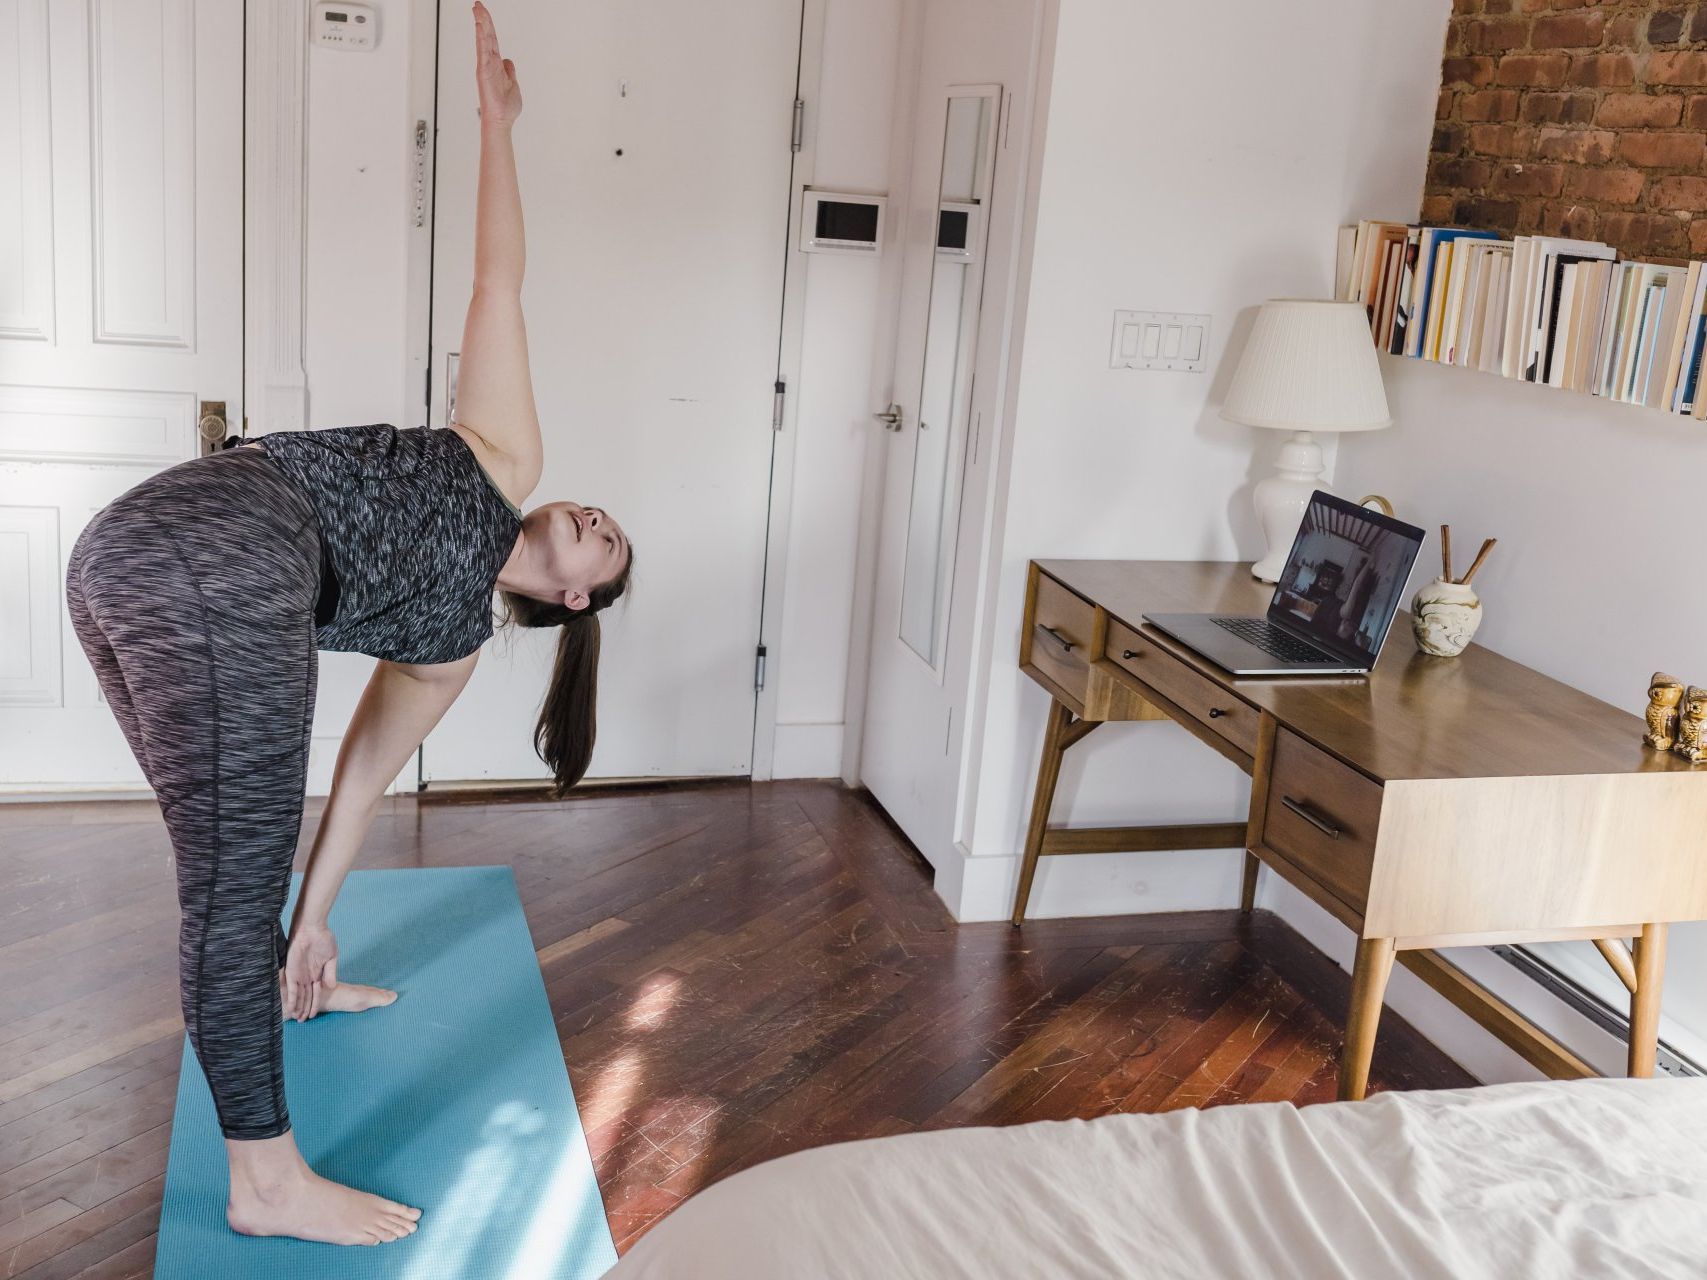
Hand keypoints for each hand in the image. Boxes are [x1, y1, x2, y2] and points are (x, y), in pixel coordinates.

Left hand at [282, 921, 338, 1021]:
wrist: (312, 929)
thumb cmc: (323, 939)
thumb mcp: (331, 957)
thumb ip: (331, 973)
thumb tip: (330, 987)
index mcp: (317, 974)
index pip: (315, 993)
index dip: (315, 1005)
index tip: (314, 1015)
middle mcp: (307, 977)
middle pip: (306, 997)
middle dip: (305, 1010)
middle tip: (303, 1022)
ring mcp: (299, 975)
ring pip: (298, 996)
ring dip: (298, 1007)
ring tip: (298, 1019)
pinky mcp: (291, 972)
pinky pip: (291, 988)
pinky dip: (292, 999)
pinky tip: (292, 1009)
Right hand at [473, 2, 521, 126]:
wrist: (501, 120)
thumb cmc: (505, 107)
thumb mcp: (513, 84)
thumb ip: (510, 71)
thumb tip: (509, 61)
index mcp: (496, 64)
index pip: (492, 39)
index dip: (488, 24)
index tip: (483, 11)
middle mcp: (490, 63)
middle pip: (487, 35)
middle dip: (483, 18)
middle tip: (478, 3)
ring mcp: (486, 66)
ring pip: (483, 40)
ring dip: (481, 24)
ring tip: (477, 9)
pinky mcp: (484, 72)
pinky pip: (482, 51)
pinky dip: (481, 38)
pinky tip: (480, 26)